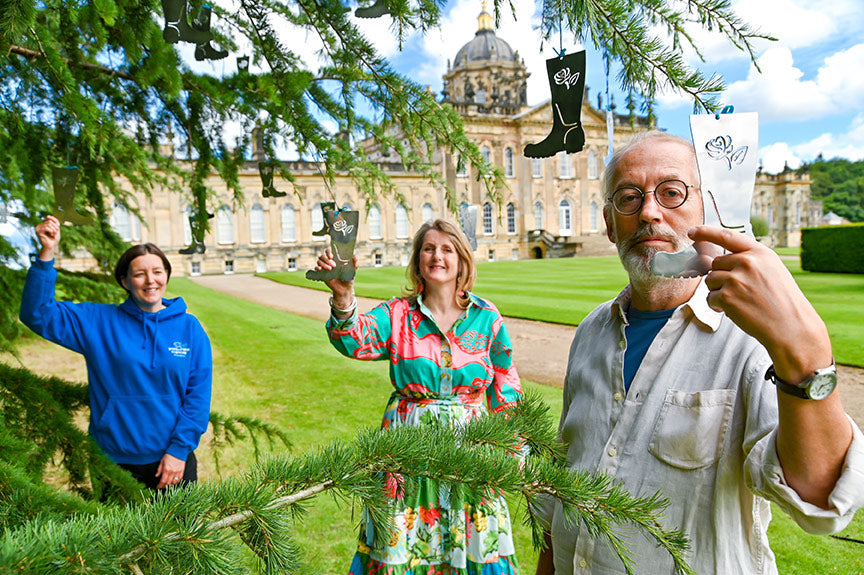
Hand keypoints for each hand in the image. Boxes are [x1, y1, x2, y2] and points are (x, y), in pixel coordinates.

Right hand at [34, 215, 60, 260]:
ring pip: (48, 224)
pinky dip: (51, 231)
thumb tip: (47, 216)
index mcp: (43, 224)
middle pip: (49, 221)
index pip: (50, 218)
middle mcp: (40, 225)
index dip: (55, 223)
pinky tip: (51, 235)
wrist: (52, 246)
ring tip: (53, 234)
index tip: (57, 229)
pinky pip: (46, 227)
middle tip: (55, 233)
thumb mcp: (56, 228)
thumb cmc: (54, 238)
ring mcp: (38, 228)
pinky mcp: (37, 231)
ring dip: (53, 230)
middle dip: (55, 227)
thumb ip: (53, 221)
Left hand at [155, 453, 186, 488]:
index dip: (160, 486)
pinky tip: (174, 481)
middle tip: (161, 486)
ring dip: (170, 484)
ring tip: (167, 484)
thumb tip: (156, 476)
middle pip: (168, 483)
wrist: (179, 450)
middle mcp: (172, 472)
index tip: (157, 487)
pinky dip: (176, 482)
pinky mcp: (182, 471)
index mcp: (166, 469)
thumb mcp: (162, 461)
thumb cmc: (169, 455)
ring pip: (174, 482)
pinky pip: (180, 479)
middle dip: (164, 486)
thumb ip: (159, 469)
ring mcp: (178, 472)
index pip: (163, 481)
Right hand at [315, 248, 357, 302]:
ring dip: (323, 264)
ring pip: (319, 261)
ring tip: (330, 269)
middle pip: (323, 256)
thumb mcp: (353, 271)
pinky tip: (320, 269)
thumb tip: (355, 256)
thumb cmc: (348, 278)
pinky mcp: (322, 274)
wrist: (344, 289)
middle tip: (334, 266)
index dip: (328, 252)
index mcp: (336, 259)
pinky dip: (317, 267)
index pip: (329, 251)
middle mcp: (329, 262)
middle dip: (327, 260)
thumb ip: (355, 264)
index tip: (331, 256)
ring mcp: (324, 267)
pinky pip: (316, 268)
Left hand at [689, 225, 831, 381]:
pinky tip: (735, 311)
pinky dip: (717, 306)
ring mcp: (736, 279)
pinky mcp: (727, 296)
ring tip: (740, 302)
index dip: (706, 232)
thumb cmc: (782, 302)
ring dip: (719, 292)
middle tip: (740, 292)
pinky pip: (709, 298)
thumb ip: (748, 261)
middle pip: (716, 264)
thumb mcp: (772, 271)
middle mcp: (748, 262)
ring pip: (710, 280)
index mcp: (760, 253)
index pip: (727, 236)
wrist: (792, 327)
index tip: (692, 232)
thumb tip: (717, 261)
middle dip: (721, 278)